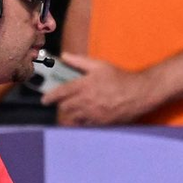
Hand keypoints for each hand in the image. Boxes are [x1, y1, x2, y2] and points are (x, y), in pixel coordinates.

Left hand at [43, 55, 161, 125]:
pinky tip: (85, 117)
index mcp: (84, 85)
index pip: (61, 92)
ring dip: (71, 115)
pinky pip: (86, 125)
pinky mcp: (101, 123)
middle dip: (62, 106)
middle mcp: (86, 101)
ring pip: (74, 118)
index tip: (45, 100)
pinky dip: (82, 122)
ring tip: (73, 111)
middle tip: (63, 103)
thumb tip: (64, 56)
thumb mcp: (99, 65)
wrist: (138, 94)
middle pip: (65, 108)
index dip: (50, 97)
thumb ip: (79, 61)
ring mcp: (94, 114)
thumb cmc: (120, 78)